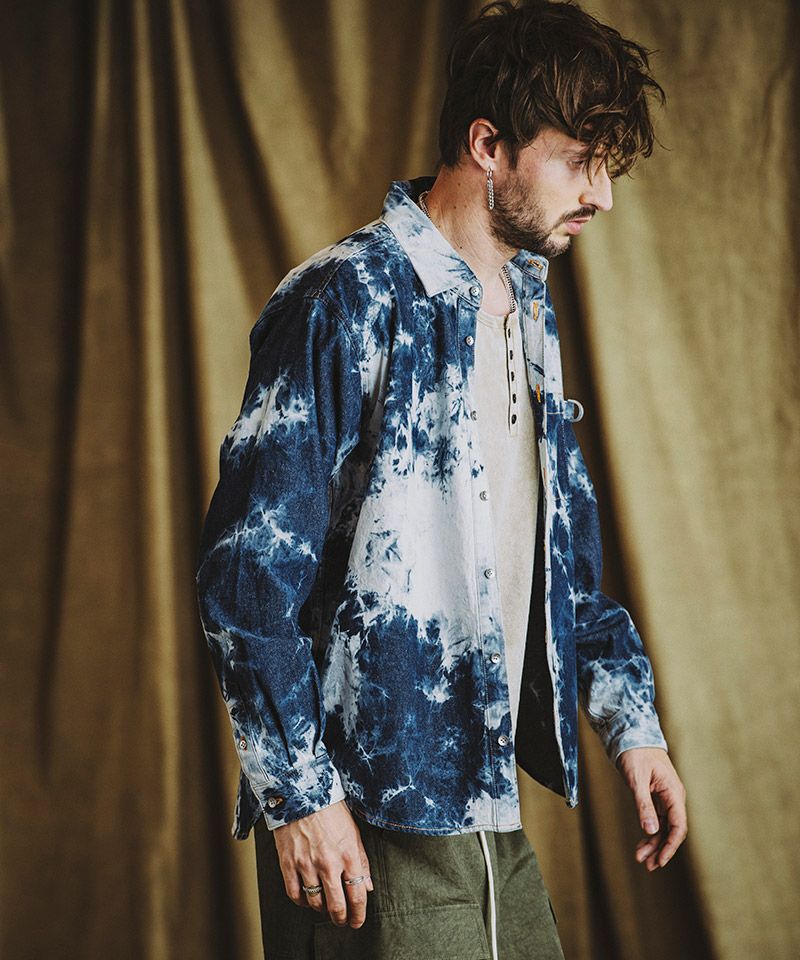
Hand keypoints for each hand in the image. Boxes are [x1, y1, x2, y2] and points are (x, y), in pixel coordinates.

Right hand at [272, 799, 373, 927]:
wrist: (302, 793)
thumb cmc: (330, 810)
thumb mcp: (353, 832)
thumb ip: (362, 861)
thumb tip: (367, 886)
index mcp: (348, 854)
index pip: (357, 895)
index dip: (358, 914)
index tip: (357, 921)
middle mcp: (328, 863)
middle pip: (337, 906)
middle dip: (341, 918)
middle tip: (342, 920)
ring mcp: (307, 864)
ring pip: (316, 903)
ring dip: (322, 909)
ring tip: (325, 905)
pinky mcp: (288, 863)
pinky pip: (294, 894)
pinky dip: (301, 901)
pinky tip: (307, 897)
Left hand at [615, 746, 686, 870]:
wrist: (630, 735)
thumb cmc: (635, 753)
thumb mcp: (636, 779)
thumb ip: (644, 805)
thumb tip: (651, 831)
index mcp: (673, 792)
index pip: (678, 825)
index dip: (670, 845)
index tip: (660, 860)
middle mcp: (673, 797)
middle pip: (671, 830)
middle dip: (660, 848)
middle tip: (647, 865)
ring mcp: (665, 798)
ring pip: (663, 827)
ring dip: (653, 843)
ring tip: (641, 859)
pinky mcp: (656, 797)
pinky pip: (656, 819)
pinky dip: (649, 832)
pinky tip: (642, 844)